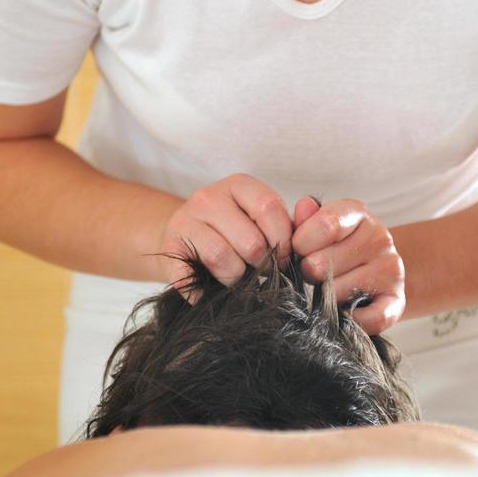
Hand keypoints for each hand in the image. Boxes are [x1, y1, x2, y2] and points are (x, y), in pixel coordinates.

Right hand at [158, 174, 293, 300]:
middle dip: (262, 265)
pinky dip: (202, 291)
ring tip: (238, 280)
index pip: (269, 208)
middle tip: (261, 272)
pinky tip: (209, 291)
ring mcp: (184, 220)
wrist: (182, 236)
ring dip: (236, 279)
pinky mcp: (168, 247)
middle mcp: (208, 197)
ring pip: (222, 258)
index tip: (284, 258)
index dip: (283, 240)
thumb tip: (309, 234)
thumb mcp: (259, 218)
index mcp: (238, 185)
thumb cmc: (232, 230)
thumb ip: (288, 223)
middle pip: (250, 240)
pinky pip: (190, 277)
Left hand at [291, 195, 404, 334]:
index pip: (326, 225)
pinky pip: (369, 319)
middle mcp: (379, 238)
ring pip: (338, 292)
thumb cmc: (335, 247)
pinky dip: (349, 321)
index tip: (297, 251)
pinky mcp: (397, 301)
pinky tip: (342, 313)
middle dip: (308, 273)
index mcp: (357, 214)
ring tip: (324, 292)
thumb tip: (303, 207)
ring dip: (323, 299)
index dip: (301, 243)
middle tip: (310, 275)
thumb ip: (304, 219)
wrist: (375, 271)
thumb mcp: (318, 226)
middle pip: (323, 263)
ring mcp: (391, 270)